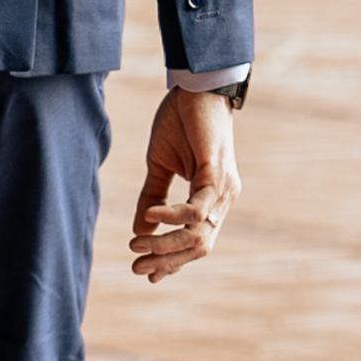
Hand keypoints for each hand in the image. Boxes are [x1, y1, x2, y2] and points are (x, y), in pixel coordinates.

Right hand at [127, 85, 237, 285]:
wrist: (195, 86)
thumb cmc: (181, 121)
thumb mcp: (160, 165)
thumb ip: (153, 197)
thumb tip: (140, 229)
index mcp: (213, 198)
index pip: (197, 242)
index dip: (174, 261)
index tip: (149, 275)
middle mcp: (223, 198)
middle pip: (199, 247)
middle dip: (167, 260)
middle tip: (137, 266)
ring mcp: (223, 187)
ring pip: (199, 233)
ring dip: (166, 244)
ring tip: (137, 243)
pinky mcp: (216, 172)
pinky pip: (197, 206)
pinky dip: (173, 216)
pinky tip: (151, 215)